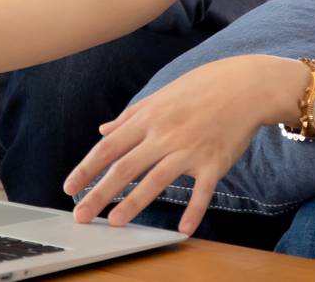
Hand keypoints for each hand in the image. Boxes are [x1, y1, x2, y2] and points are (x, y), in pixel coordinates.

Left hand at [62, 54, 308, 234]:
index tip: (69, 187)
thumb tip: (103, 129)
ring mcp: (189, 148)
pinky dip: (193, 209)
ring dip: (134, 202)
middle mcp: (164, 134)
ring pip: (156, 179)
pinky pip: (202, 190)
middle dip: (100, 192)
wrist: (245, 86)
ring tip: (115, 222)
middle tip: (81, 215)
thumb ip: (130, 116)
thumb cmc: (201, 88)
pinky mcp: (214, 162)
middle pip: (125, 167)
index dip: (87, 168)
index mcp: (148, 118)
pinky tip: (183, 228)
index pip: (109, 147)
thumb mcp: (161, 96)